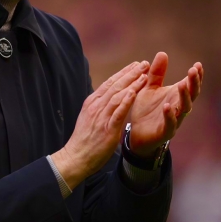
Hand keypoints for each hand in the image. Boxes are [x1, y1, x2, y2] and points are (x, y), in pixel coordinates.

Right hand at [51, 61, 149, 189]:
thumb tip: (108, 98)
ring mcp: (101, 117)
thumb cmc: (84, 140)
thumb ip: (99, 107)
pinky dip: (126, 101)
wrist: (76, 157)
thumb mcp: (90, 118)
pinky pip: (118, 113)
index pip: (109, 83)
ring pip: (118, 96)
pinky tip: (134, 93)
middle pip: (115, 85)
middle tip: (143, 63)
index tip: (134, 65)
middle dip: (130, 73)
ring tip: (144, 75)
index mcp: (92, 103)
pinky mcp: (107, 129)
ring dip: (132, 84)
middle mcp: (96, 106)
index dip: (123, 73)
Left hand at [128, 52, 202, 156]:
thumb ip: (156, 73)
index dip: (196, 76)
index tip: (198, 65)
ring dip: (185, 96)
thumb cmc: (146, 109)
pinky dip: (170, 115)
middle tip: (193, 71)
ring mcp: (174, 120)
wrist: (137, 133)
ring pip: (184, 108)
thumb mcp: (149, 87)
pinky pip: (170, 124)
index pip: (191, 84)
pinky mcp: (165, 132)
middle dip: (194, 83)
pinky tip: (167, 106)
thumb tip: (162, 53)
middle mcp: (178, 107)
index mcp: (176, 95)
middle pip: (191, 94)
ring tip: (182, 85)